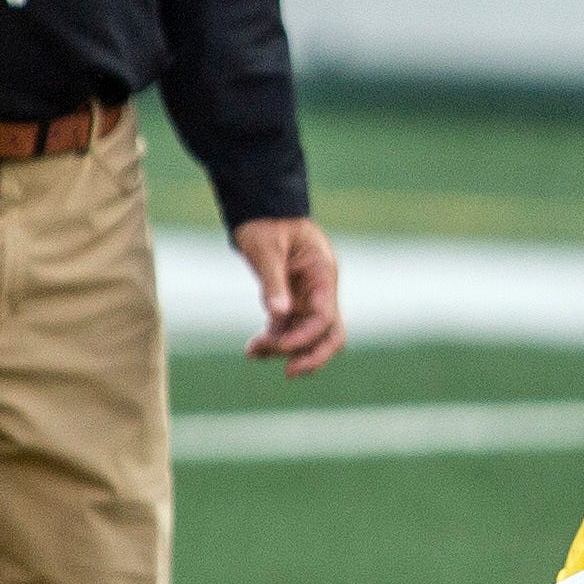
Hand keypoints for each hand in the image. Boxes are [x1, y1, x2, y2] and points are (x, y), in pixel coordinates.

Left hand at [232, 217, 345, 376]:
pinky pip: (288, 329)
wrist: (259, 209)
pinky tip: (254, 349)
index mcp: (323, 274)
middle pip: (330, 333)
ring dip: (286, 349)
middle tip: (290, 373)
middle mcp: (320, 289)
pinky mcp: (290, 301)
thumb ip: (273, 281)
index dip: (305, 336)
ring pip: (308, 336)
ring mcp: (306, 297)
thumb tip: (278, 314)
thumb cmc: (265, 223)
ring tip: (254, 351)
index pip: (325, 316)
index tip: (278, 345)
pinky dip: (274, 341)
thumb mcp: (266, 249)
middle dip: (313, 355)